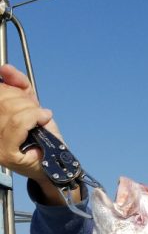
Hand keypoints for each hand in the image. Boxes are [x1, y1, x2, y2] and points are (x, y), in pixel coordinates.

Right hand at [0, 64, 76, 203]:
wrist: (56, 164)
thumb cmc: (43, 138)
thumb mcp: (30, 106)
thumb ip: (19, 86)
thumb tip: (5, 68)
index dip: (12, 89)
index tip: (28, 99)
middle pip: (3, 100)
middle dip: (25, 101)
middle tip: (37, 112)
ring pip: (11, 111)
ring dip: (32, 110)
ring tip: (41, 118)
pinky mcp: (5, 154)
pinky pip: (17, 123)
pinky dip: (34, 117)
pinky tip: (43, 119)